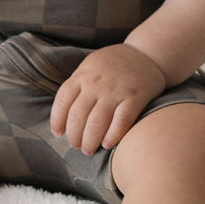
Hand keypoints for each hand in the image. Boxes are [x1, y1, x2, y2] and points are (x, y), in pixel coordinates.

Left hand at [50, 44, 166, 155]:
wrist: (147, 54)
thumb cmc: (114, 65)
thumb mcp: (90, 66)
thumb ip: (77, 85)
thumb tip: (62, 114)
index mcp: (83, 75)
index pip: (63, 101)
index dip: (57, 120)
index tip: (58, 133)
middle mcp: (96, 83)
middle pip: (77, 116)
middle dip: (74, 136)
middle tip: (77, 145)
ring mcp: (116, 91)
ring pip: (96, 123)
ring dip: (89, 141)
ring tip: (89, 149)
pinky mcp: (135, 98)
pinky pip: (121, 122)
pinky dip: (113, 136)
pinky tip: (107, 144)